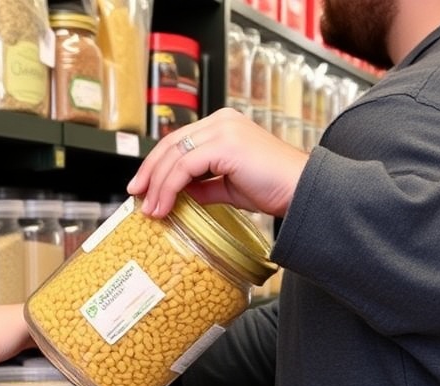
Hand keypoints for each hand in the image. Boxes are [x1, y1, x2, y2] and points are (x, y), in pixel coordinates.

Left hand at [127, 107, 309, 218]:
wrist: (302, 191)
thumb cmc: (274, 188)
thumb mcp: (229, 186)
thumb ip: (203, 186)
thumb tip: (178, 195)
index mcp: (224, 124)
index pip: (179, 140)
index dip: (157, 163)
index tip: (143, 187)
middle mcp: (222, 120)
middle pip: (171, 143)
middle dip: (150, 172)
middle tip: (136, 195)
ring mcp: (224, 129)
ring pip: (174, 155)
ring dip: (158, 185)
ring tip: (151, 210)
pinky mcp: (226, 145)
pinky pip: (184, 167)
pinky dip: (169, 188)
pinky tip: (165, 206)